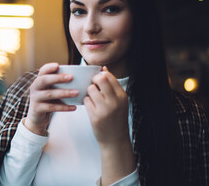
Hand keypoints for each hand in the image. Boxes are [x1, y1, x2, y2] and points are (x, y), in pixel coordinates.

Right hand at [25, 63, 77, 135]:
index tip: (58, 65)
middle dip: (58, 78)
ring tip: (76, 92)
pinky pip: (52, 107)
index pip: (42, 71)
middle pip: (44, 80)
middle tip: (71, 77)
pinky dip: (64, 107)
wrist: (37, 117)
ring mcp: (35, 98)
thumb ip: (60, 83)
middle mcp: (35, 87)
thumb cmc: (49, 100)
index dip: (49, 68)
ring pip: (49, 94)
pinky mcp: (38, 109)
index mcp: (39, 80)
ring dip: (64, 93)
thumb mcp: (52, 90)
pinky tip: (74, 107)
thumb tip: (81, 76)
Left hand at [84, 66, 134, 183]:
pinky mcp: (95, 117)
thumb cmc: (116, 118)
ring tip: (93, 99)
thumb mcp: (119, 101)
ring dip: (89, 92)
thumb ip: (112, 86)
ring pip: (91, 89)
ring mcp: (105, 109)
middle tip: (93, 86)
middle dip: (93, 80)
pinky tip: (91, 107)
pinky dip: (86, 102)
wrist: (115, 140)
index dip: (101, 76)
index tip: (98, 81)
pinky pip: (86, 101)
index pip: (109, 76)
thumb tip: (103, 68)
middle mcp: (115, 101)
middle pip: (100, 79)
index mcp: (122, 96)